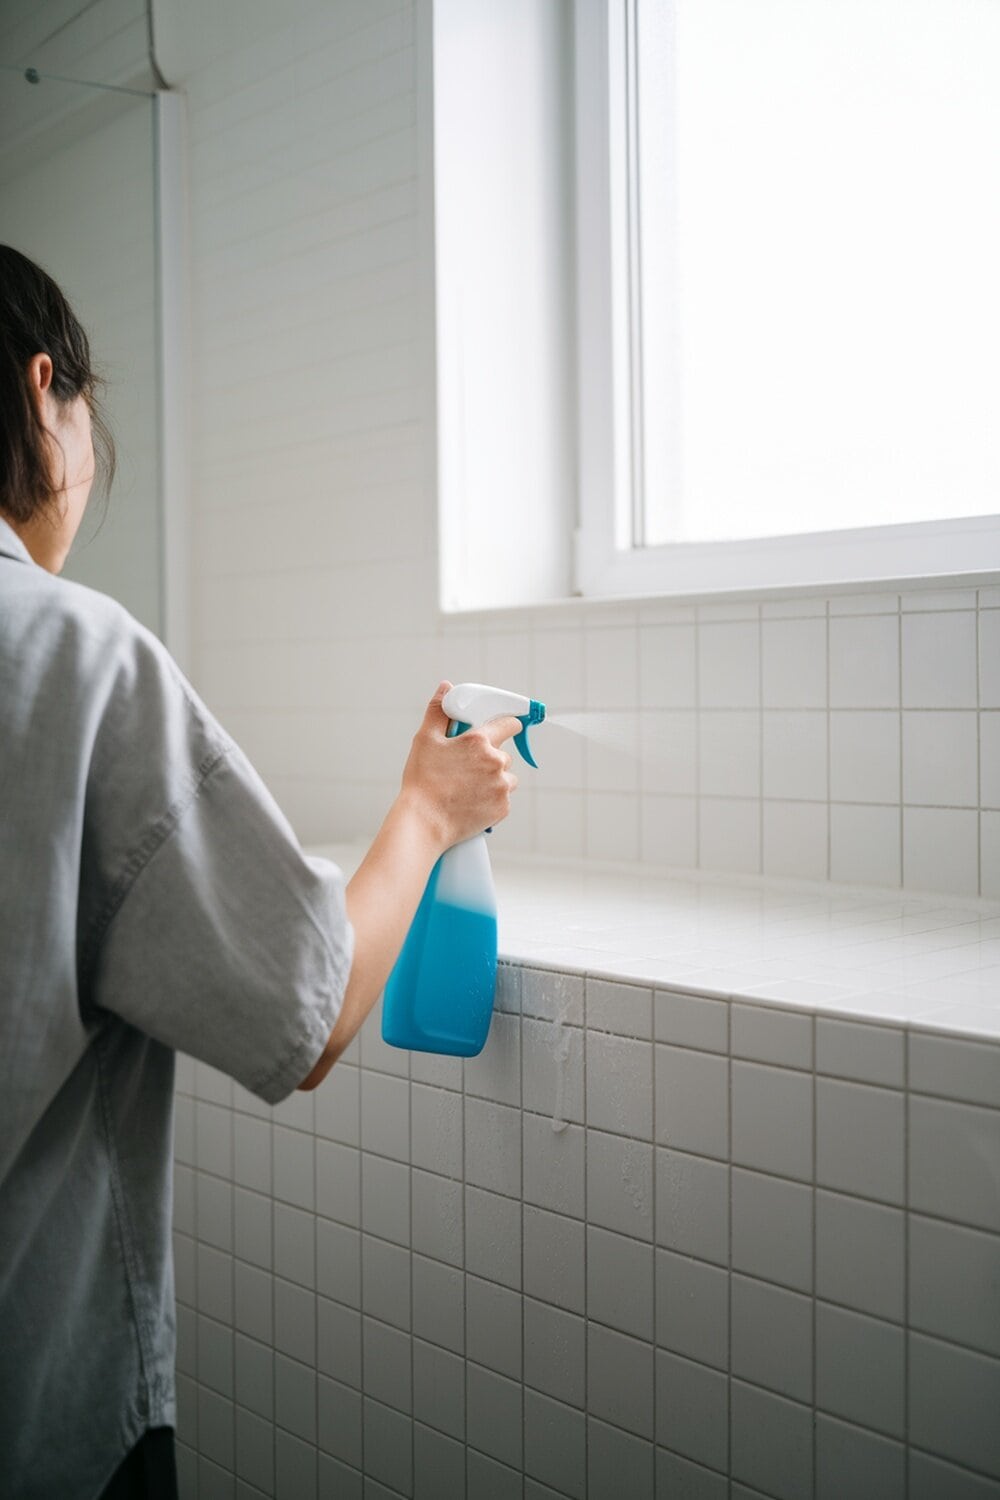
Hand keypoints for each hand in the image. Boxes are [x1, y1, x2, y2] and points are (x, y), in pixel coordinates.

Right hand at [399, 681, 520, 851]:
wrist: (424, 822)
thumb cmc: (422, 782)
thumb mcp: (425, 740)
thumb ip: (438, 711)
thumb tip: (446, 688)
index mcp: (479, 741)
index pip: (509, 723)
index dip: (507, 723)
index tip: (505, 726)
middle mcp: (496, 762)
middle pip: (503, 754)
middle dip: (489, 758)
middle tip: (465, 768)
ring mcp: (502, 786)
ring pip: (505, 777)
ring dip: (493, 779)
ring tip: (467, 787)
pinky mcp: (503, 808)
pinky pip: (503, 798)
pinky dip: (491, 799)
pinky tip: (471, 801)